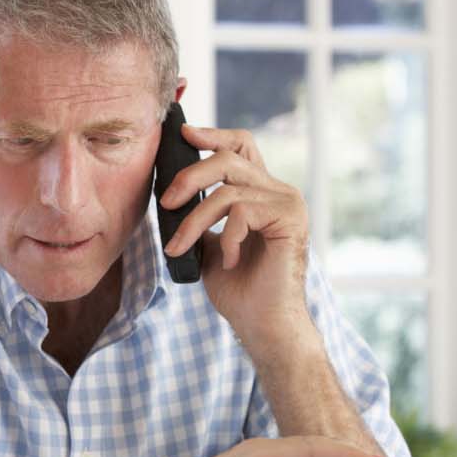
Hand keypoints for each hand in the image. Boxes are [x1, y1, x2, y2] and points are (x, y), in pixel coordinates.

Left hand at [158, 125, 311, 347]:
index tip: (182, 133)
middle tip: (165, 203)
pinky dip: (226, 238)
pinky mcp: (291, 219)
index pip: (240, 145)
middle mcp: (278, 191)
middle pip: (228, 159)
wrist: (261, 322)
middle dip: (188, 177)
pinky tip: (228, 260)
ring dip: (194, 221)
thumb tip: (169, 193)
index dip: (212, 134)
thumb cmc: (237, 287)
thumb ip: (200, 213)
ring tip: (179, 248)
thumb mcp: (209, 242)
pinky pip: (242, 212)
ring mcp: (288, 203)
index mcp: (260, 192)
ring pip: (227, 190)